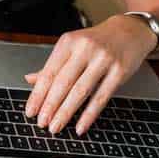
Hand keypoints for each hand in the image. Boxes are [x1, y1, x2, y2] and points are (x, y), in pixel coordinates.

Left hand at [22, 15, 155, 135]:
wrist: (129, 30)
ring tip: (56, 127)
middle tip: (41, 123)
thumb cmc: (97, 41)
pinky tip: (80, 126)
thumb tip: (29, 79)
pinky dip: (89, 115)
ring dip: (66, 112)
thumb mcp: (72, 47)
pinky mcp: (119, 71)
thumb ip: (53, 65)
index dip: (38, 94)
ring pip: (80, 91)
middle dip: (50, 106)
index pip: (49, 72)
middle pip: (63, 82)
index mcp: (68, 42)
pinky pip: (101, 97)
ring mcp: (103, 59)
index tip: (30, 111)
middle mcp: (84, 49)